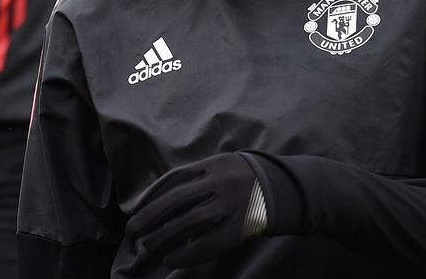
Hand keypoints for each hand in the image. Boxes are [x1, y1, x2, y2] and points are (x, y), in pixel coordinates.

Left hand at [127, 152, 291, 267]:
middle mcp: (221, 181)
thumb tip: (164, 202)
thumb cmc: (250, 181)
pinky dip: (189, 253)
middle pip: (176, 199)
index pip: (173, 178)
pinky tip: (173, 260)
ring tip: (148, 246)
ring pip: (189, 221)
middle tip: (132, 230)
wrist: (293, 190)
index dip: (151, 195)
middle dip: (150, 216)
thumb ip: (200, 179)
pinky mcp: (243, 226)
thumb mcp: (226, 168)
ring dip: (164, 235)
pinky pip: (210, 243)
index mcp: (214, 164)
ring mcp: (233, 203)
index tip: (135, 209)